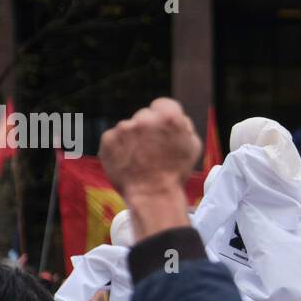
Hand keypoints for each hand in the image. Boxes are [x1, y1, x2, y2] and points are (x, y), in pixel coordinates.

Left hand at [99, 99, 200, 239]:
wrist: (152, 195)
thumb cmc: (175, 173)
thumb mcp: (192, 147)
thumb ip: (184, 126)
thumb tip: (175, 118)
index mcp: (168, 117)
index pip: (163, 105)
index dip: (164, 119)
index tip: (163, 132)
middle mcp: (144, 118)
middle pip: (144, 116)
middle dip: (148, 129)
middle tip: (152, 151)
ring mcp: (123, 128)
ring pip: (128, 128)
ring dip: (133, 140)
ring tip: (140, 160)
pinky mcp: (107, 140)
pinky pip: (114, 139)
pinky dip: (119, 149)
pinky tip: (128, 163)